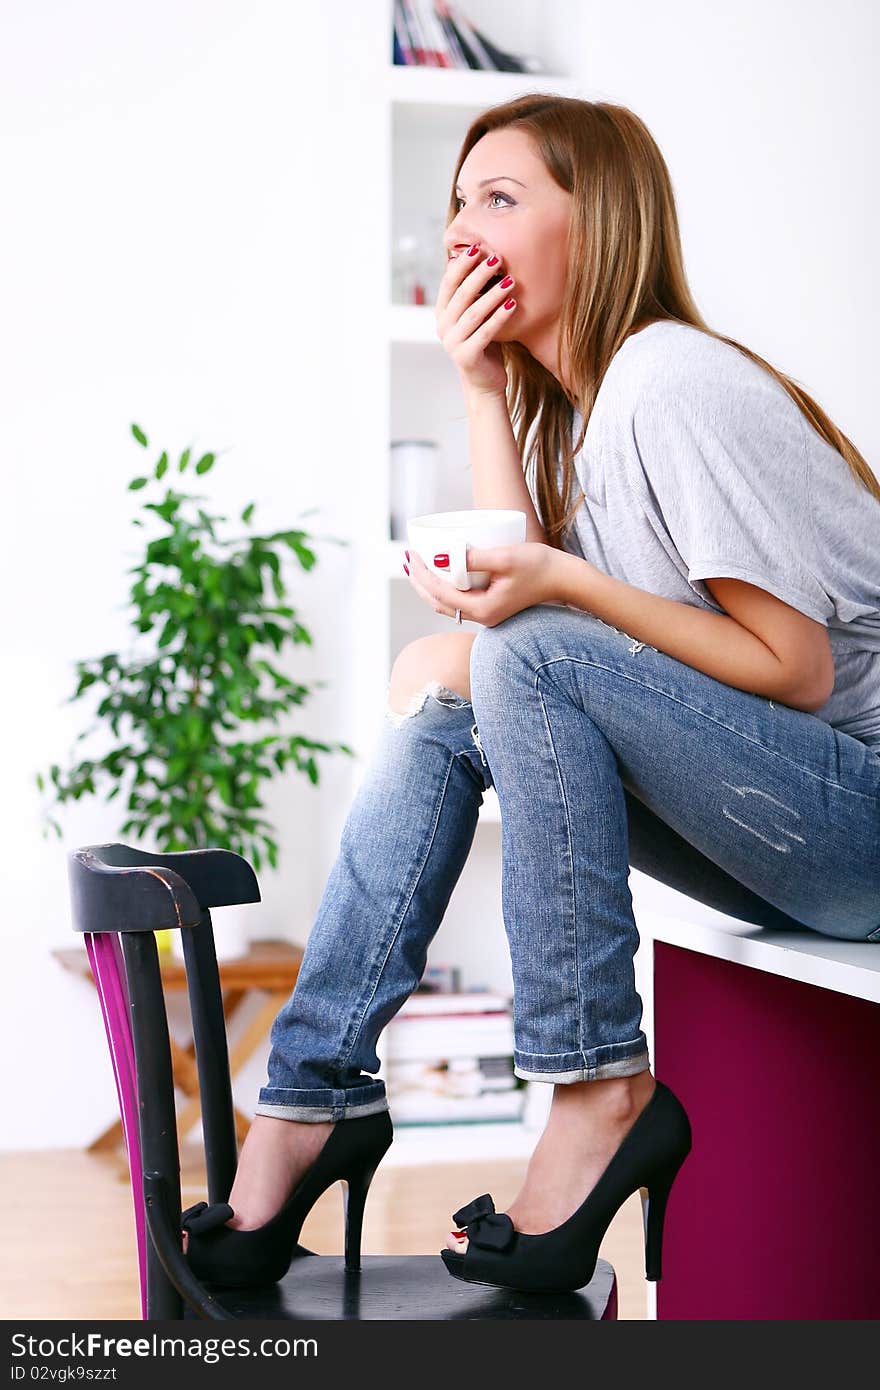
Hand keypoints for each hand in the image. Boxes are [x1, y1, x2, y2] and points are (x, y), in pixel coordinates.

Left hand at [403, 542, 565, 627]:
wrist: (565, 579)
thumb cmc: (540, 566)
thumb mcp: (505, 557)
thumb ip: (474, 559)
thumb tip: (440, 558)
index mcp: (483, 609)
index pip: (440, 593)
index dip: (422, 573)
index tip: (411, 553)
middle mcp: (482, 617)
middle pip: (437, 603)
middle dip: (418, 582)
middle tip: (407, 558)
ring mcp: (487, 615)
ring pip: (447, 604)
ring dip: (429, 586)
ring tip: (416, 565)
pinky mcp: (491, 607)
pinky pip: (459, 600)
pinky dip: (444, 587)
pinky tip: (439, 572)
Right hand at [436, 244, 516, 398]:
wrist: (484, 382)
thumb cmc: (483, 342)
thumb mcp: (475, 314)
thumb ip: (472, 292)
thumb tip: (480, 255)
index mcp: (442, 313)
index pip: (449, 283)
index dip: (462, 264)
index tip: (479, 247)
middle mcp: (443, 327)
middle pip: (461, 295)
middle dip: (479, 274)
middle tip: (497, 258)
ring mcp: (452, 343)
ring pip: (474, 313)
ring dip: (492, 295)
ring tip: (510, 281)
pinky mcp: (466, 357)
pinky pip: (485, 333)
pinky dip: (499, 317)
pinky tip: (513, 305)